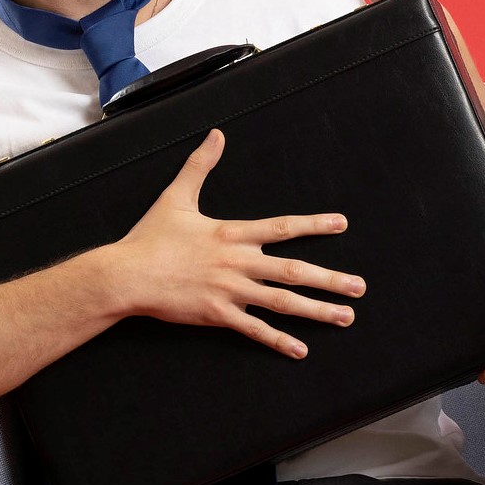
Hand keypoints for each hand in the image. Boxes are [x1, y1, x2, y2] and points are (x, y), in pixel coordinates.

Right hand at [112, 130, 363, 357]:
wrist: (124, 275)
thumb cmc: (149, 237)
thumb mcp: (176, 196)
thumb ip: (200, 165)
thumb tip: (216, 135)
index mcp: (232, 233)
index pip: (282, 227)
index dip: (314, 225)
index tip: (342, 224)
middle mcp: (238, 262)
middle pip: (294, 270)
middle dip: (330, 279)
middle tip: (360, 287)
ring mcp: (229, 291)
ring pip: (282, 302)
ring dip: (317, 310)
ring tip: (346, 317)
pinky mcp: (217, 315)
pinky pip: (254, 329)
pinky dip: (278, 340)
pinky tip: (301, 350)